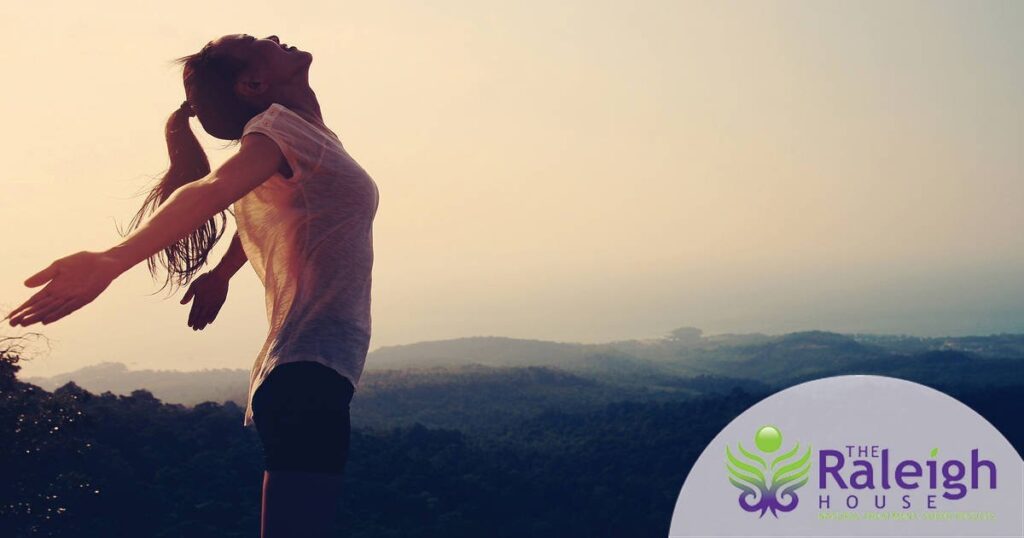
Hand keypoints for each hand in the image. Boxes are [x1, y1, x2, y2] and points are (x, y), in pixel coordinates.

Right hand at [5, 251, 122, 326]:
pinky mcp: (82, 299)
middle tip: (12, 323)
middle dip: (26, 316)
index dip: (22, 308)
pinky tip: (46, 320)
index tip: (10, 316)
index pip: (34, 301)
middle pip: (40, 308)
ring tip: (24, 323)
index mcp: (53, 287)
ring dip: (38, 317)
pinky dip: (56, 315)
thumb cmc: (82, 262)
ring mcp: (71, 298)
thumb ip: (43, 276)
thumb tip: (25, 285)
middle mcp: (61, 295)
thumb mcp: (59, 266)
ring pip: (51, 311)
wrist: (103, 261)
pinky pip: (67, 309)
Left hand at [180, 271, 229, 329]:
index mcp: (199, 300)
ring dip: (203, 322)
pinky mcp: (220, 302)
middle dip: (197, 323)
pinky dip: (212, 317)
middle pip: (200, 316)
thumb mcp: (194, 285)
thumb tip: (181, 303)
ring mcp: (213, 303)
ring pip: (207, 316)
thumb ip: (188, 295)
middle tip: (195, 329)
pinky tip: (210, 322)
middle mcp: (206, 303)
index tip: (189, 325)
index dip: (191, 319)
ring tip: (201, 328)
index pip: (194, 312)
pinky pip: (215, 312)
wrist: (219, 276)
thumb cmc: (205, 279)